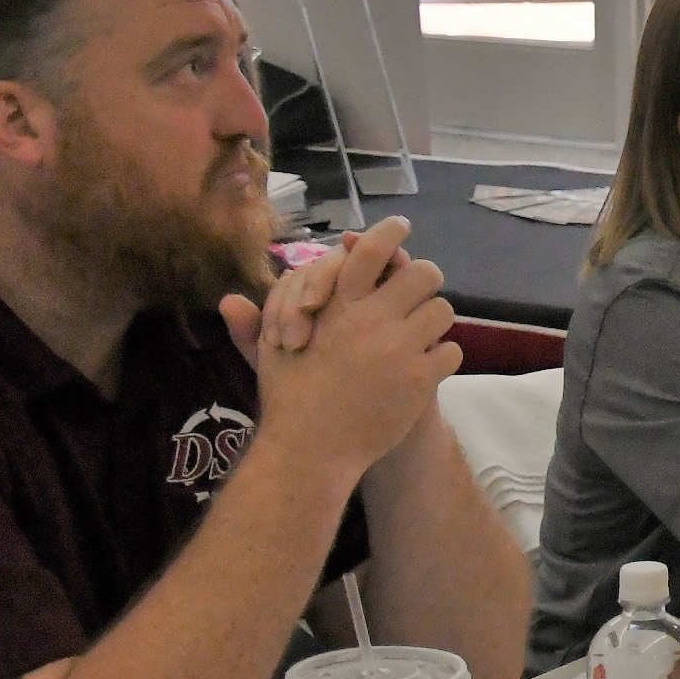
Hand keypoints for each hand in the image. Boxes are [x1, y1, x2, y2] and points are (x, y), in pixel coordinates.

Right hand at [249, 222, 460, 481]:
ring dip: (433, 323)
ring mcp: (399, 348)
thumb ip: (265, 321)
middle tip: (419, 296)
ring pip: (442, 311)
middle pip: (423, 273)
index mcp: (336, 306)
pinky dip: (441, 359)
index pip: (371, 250)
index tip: (402, 225)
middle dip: (424, 282)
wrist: (311, 452)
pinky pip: (450, 351)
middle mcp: (370, 320)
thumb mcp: (270, 353)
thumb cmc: (289, 400)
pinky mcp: (420, 378)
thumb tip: (230, 298)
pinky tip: (426, 369)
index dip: (390, 232)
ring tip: (420, 338)